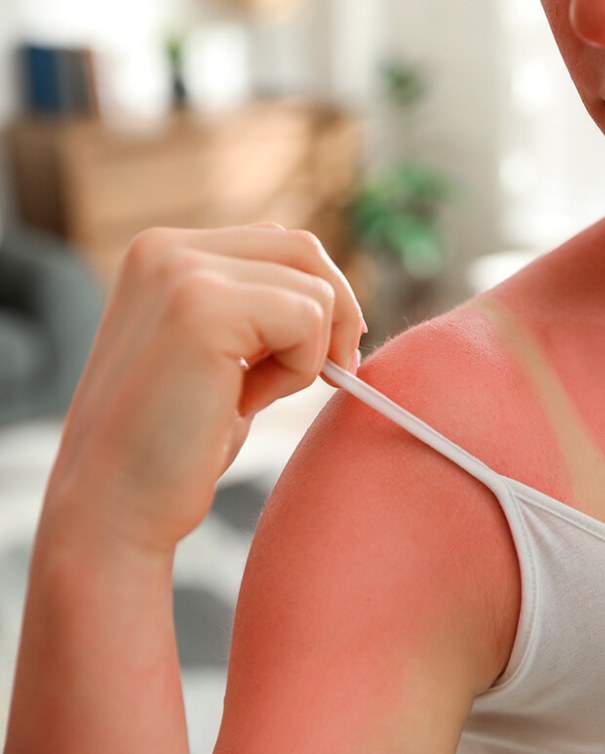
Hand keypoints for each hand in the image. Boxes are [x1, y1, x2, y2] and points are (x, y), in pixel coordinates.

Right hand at [41, 224, 364, 555]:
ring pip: (315, 289)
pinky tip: (244, 404)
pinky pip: (308, 319)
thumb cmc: (175, 443)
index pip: (281, 244)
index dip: (321, 300)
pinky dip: (299, 371)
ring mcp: (181, 271)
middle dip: (337, 318)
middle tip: (333, 376)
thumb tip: (339, 302)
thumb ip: (258, 313)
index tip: (327, 357)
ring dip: (308, 354)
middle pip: (305, 251)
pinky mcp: (203, 307)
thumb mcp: (220, 356)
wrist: (114, 506)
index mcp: (164, 252)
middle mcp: (166, 248)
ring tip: (251, 398)